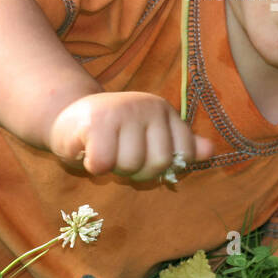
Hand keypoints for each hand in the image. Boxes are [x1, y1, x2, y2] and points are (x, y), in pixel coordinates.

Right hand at [46, 91, 215, 183]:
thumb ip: (179, 144)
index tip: (144, 156)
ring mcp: (123, 111)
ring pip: (131, 165)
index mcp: (164, 111)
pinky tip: (89, 152)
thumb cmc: (113, 134)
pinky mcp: (96, 122)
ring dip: (114, 169)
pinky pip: (104, 164)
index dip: (164, 167)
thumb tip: (209, 151)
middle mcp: (148, 106)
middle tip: (120, 156)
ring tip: (105, 152)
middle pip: (158, 163)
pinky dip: (94, 167)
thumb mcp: (150, 136)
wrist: (67, 118)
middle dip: (137, 171)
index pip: (184, 153)